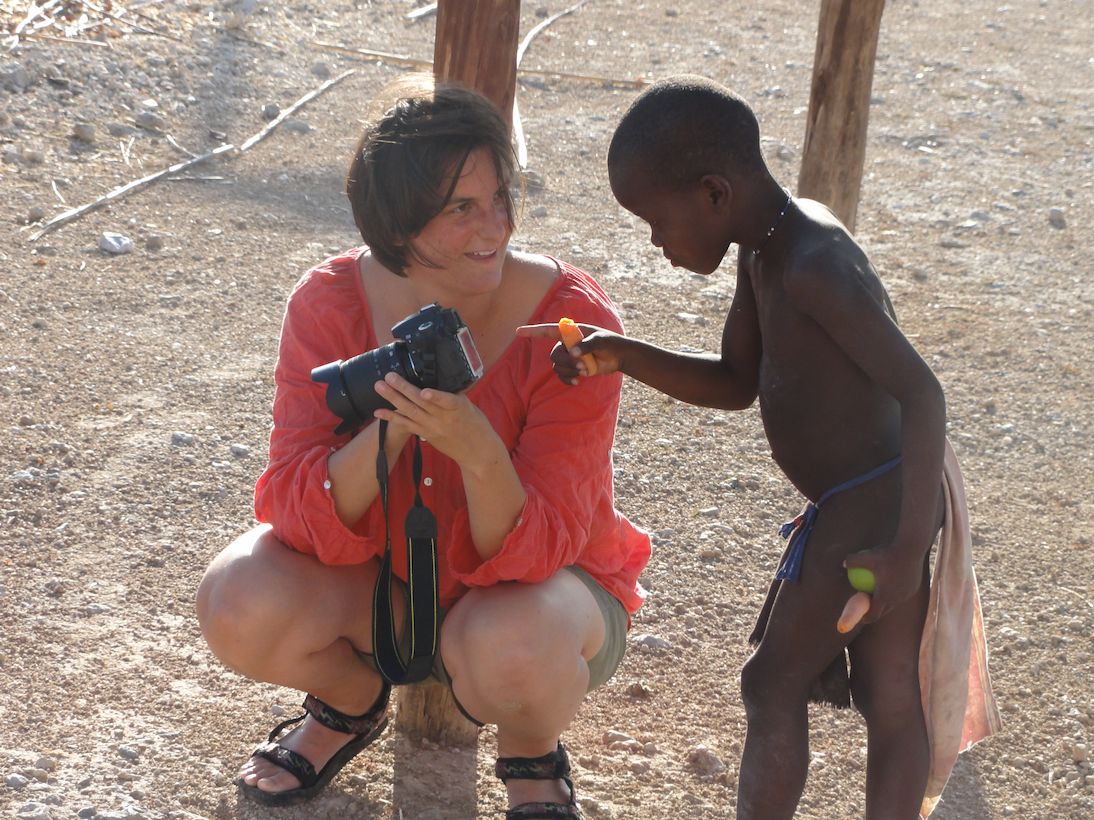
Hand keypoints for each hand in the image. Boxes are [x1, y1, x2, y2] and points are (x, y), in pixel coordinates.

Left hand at [371, 372, 497, 468]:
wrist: (476, 453)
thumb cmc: (475, 426)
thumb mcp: (470, 407)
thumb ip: (453, 396)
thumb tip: (438, 379)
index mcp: (458, 409)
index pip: (447, 401)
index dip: (435, 397)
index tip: (424, 392)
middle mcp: (442, 419)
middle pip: (421, 404)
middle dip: (404, 389)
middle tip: (389, 376)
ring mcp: (432, 428)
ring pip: (410, 412)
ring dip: (393, 399)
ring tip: (379, 387)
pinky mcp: (425, 434)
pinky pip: (406, 425)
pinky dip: (392, 417)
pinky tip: (379, 412)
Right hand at [516, 322, 625, 383]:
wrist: (619, 356)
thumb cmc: (611, 343)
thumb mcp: (602, 341)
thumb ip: (588, 345)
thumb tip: (574, 352)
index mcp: (571, 332)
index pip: (548, 330)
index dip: (533, 331)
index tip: (518, 332)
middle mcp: (567, 343)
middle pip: (554, 355)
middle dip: (566, 362)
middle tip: (582, 366)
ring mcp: (569, 357)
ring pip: (558, 366)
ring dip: (569, 371)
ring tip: (585, 371)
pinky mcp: (573, 368)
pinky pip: (562, 375)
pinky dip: (567, 379)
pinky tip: (577, 381)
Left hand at [841, 543, 923, 624]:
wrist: (911, 549)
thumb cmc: (886, 554)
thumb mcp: (866, 556)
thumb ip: (852, 561)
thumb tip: (842, 564)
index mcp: (884, 597)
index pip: (874, 614)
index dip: (866, 618)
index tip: (859, 617)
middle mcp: (897, 599)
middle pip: (884, 610)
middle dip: (875, 611)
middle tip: (866, 606)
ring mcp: (907, 595)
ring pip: (894, 602)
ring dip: (886, 602)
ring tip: (877, 598)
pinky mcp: (914, 588)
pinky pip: (902, 594)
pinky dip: (895, 592)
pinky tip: (890, 585)